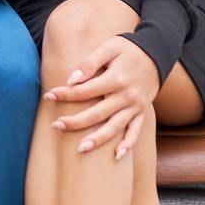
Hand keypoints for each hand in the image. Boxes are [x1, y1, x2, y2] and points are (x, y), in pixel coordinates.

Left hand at [45, 36, 159, 159]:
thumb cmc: (128, 49)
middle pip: (98, 113)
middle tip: (56, 126)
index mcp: (116, 79)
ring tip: (80, 149)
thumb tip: (71, 80)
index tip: (48, 96)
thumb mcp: (108, 48)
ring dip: (98, 140)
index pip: (86, 91)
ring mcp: (136, 107)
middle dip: (76, 122)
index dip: (66, 94)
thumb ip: (89, 63)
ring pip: (115, 128)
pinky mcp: (141, 112)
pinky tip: (117, 156)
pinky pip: (136, 131)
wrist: (156, 54)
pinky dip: (128, 144)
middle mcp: (127, 96)